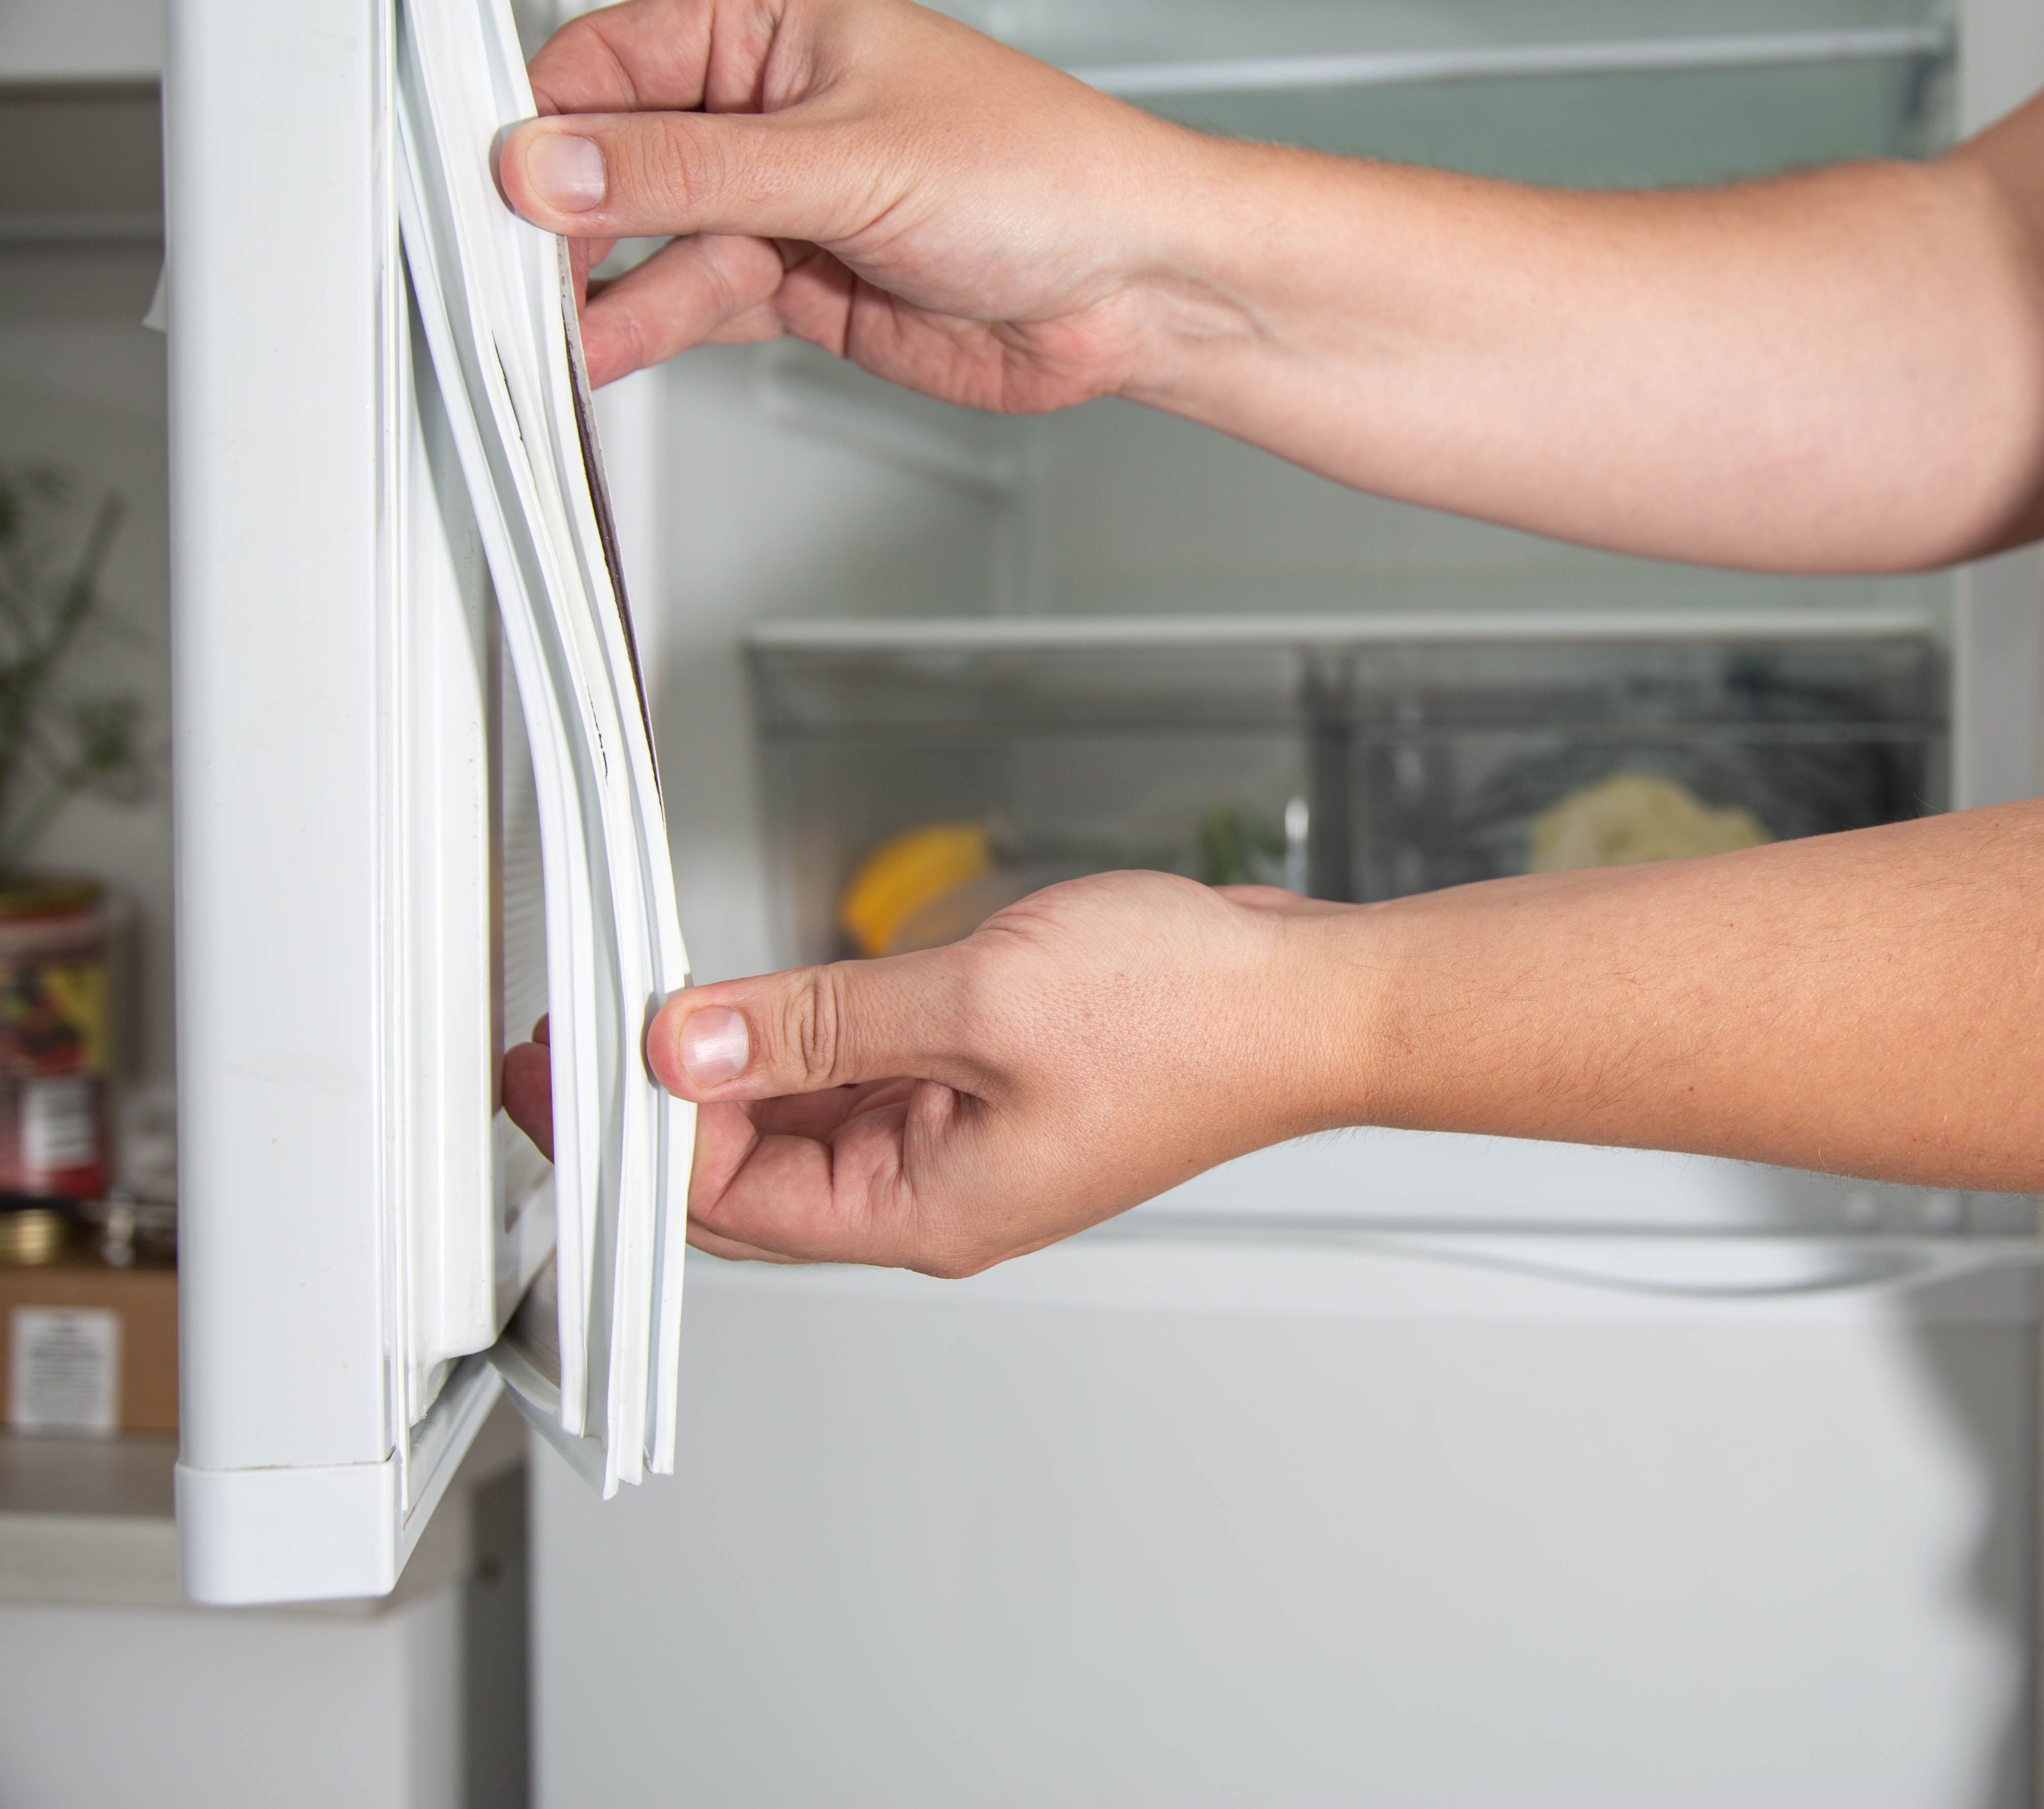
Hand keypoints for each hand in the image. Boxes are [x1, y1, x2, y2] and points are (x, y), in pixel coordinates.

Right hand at [490, 0, 1228, 400]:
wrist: (1132, 285)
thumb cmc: (1044, 177)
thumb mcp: (846, 163)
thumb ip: (692, 171)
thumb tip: (557, 163)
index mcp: (774, 32)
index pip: (611, 64)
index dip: (544, 126)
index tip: (495, 186)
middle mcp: (769, 115)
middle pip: (620, 160)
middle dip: (564, 215)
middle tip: (507, 267)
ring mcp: (783, 206)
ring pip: (654, 242)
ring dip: (599, 285)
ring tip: (541, 327)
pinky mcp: (801, 286)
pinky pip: (697, 303)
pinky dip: (647, 326)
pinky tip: (598, 345)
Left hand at [501, 871, 1370, 1274]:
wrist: (1309, 1003)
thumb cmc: (1192, 1021)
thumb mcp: (972, 999)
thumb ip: (816, 1021)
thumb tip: (689, 1042)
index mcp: (927, 1210)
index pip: (727, 1199)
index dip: (634, 1134)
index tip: (571, 1066)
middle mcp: (938, 1194)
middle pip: (752, 1171)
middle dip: (662, 1104)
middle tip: (583, 1032)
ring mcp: (967, 1143)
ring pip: (806, 1119)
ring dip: (734, 1064)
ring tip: (662, 1002)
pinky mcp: (992, 1088)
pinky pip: (867, 1078)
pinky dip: (808, 1036)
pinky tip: (769, 996)